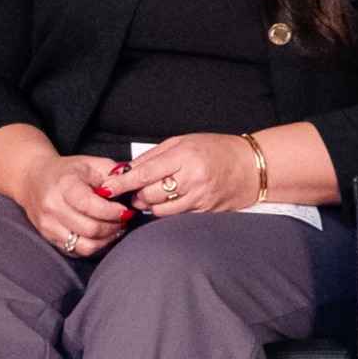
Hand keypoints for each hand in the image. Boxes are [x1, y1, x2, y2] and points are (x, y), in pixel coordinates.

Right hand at [19, 152, 134, 255]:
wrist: (33, 179)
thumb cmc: (65, 171)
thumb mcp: (91, 164)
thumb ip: (114, 175)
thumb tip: (134, 188)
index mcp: (64, 185)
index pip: (90, 206)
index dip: (112, 212)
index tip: (124, 210)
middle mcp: (52, 207)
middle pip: (90, 229)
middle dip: (113, 227)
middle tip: (123, 219)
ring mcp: (48, 225)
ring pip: (84, 245)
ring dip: (105, 240)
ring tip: (114, 228)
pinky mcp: (49, 238)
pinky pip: (76, 250)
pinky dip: (94, 246)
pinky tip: (101, 235)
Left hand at [111, 133, 260, 215]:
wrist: (251, 167)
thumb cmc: (216, 150)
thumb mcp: (183, 142)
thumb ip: (153, 156)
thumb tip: (126, 170)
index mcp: (184, 156)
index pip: (144, 173)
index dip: (122, 183)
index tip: (106, 188)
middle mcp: (191, 178)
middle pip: (149, 194)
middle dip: (136, 194)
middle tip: (134, 189)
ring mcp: (199, 198)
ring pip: (159, 210)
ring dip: (149, 204)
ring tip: (152, 194)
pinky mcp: (204, 212)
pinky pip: (174, 217)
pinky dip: (166, 211)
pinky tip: (169, 202)